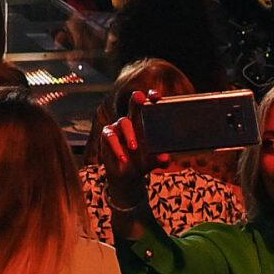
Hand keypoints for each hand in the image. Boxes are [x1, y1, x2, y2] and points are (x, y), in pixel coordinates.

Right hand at [95, 93, 163, 213]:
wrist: (127, 176)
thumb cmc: (142, 163)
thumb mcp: (153, 162)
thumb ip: (159, 160)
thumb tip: (166, 157)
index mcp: (145, 123)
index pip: (148, 105)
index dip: (151, 97)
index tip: (156, 96)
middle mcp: (131, 121)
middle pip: (133, 104)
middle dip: (136, 98)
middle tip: (140, 98)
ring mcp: (118, 127)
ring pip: (123, 122)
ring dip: (129, 134)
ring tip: (134, 147)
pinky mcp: (107, 135)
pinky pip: (111, 137)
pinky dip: (117, 148)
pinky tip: (123, 158)